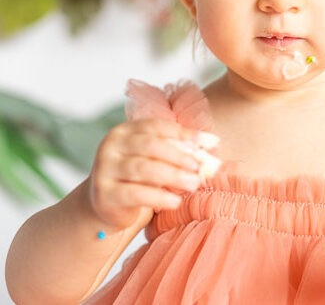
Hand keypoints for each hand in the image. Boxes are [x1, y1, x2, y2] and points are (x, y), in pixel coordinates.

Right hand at [87, 119, 218, 230]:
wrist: (106, 205)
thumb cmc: (138, 177)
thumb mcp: (154, 159)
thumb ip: (176, 150)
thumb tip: (212, 145)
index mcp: (125, 130)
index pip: (157, 126)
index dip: (185, 133)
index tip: (211, 142)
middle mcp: (111, 146)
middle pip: (150, 145)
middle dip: (179, 156)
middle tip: (200, 167)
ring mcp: (105, 169)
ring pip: (144, 169)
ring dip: (173, 176)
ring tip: (194, 184)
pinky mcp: (105, 194)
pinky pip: (135, 194)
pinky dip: (159, 197)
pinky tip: (175, 201)